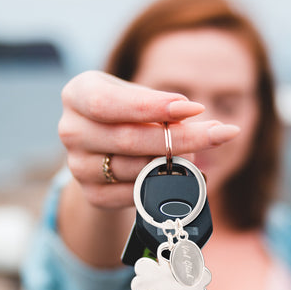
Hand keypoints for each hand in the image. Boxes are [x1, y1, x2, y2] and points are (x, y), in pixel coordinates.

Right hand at [59, 71, 239, 209]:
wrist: (103, 147)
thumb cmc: (126, 112)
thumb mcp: (137, 97)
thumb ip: (159, 106)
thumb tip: (195, 121)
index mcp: (77, 94)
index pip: (109, 103)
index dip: (153, 107)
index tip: (195, 109)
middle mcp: (70, 130)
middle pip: (128, 139)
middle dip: (180, 138)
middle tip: (219, 134)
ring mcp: (78, 166)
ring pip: (135, 169)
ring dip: (173, 164)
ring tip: (196, 153)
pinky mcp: (91, 194)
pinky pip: (132, 194)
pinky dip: (160, 186)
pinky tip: (178, 176)